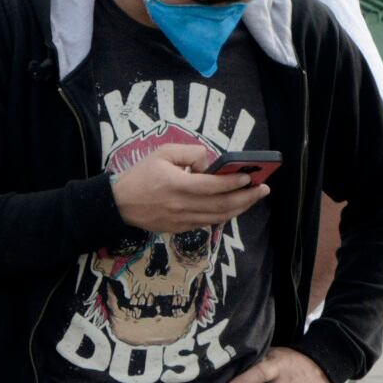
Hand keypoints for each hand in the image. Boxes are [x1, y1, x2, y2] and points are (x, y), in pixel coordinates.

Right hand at [112, 141, 269, 234]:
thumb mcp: (163, 153)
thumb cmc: (142, 175)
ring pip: (219, 217)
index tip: (249, 177)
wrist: (118, 204)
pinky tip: (235, 206)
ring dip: (240, 208)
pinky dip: (225, 215)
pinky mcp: (180, 229)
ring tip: (255, 197)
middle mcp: (181, 205)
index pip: (212, 186)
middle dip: (247, 197)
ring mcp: (181, 220)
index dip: (233, 183)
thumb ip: (191, 153)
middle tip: (263, 189)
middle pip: (222, 205)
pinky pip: (208, 222)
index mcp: (177, 185)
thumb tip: (211, 164)